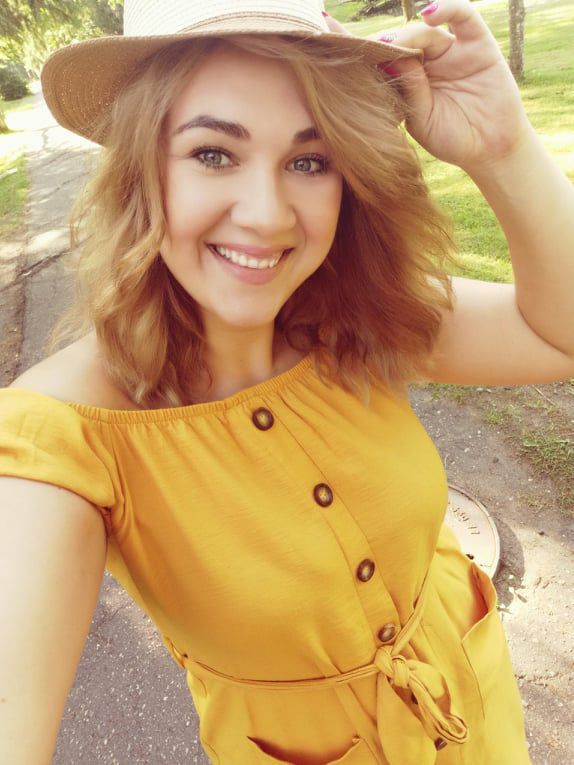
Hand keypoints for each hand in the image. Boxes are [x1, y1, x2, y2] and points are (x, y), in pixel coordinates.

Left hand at [324, 0, 532, 172]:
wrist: (489, 149)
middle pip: (399, 40)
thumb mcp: (420, 119)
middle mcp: (427, 60)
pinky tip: (428, 15)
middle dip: (379, 43)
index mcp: (407, 79)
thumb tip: (387, 56)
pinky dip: (446, 8)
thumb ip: (406, 90)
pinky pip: (463, 16)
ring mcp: (451, 50)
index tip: (326, 33)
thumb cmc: (451, 138)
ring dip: (406, 36)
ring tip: (391, 46)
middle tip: (362, 48)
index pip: (379, 56)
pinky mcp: (478, 44)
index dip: (356, 44)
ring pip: (424, 31)